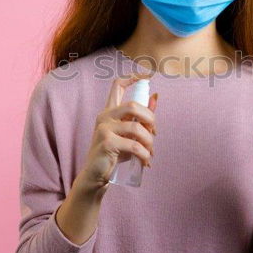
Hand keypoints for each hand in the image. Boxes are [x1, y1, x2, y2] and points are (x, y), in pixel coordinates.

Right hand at [73, 74, 157, 196]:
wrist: (96, 176)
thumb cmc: (114, 154)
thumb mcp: (128, 134)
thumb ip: (140, 118)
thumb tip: (155, 97)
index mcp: (109, 111)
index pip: (117, 85)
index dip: (132, 78)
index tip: (147, 77)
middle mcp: (104, 116)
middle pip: (133, 105)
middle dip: (150, 118)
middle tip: (154, 133)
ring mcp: (103, 128)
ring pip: (136, 127)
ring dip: (149, 141)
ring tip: (150, 152)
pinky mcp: (106, 143)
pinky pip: (134, 145)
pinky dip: (144, 154)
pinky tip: (145, 161)